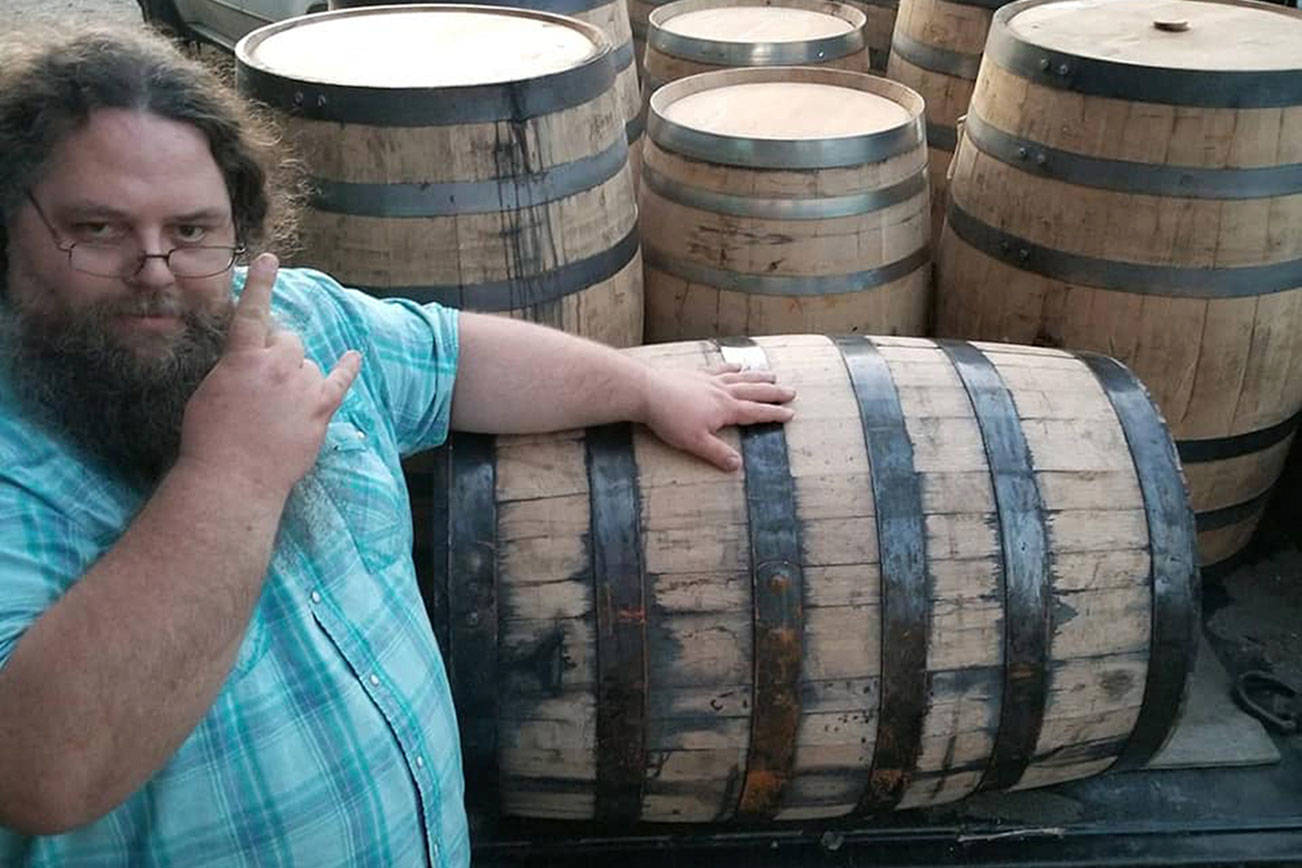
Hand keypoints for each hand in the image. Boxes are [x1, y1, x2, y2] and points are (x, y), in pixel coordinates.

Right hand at [176, 254, 361, 498]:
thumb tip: (249, 360)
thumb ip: (233, 368)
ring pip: (309, 364)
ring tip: (280, 404)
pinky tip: (353, 357)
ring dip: (299, 374)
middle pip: (289, 340)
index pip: (252, 311)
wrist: (234, 477)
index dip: (261, 283)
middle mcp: (278, 366)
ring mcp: (303, 387)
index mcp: (243, 358)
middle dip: (279, 351)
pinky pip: (339, 381)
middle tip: (265, 378)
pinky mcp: (322, 410)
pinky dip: (347, 368)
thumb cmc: (209, 438)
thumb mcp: (210, 391)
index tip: (269, 260)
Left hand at [643, 363, 794, 471]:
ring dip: (758, 377)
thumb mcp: (696, 443)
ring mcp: (710, 380)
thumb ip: (718, 453)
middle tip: (791, 392)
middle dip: (774, 394)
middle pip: (754, 392)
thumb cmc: (671, 419)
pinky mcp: (696, 374)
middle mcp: (722, 392)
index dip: (774, 414)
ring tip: (772, 376)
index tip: (790, 413)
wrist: (648, 392)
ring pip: (740, 378)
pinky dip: (731, 367)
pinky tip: (737, 365)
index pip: (756, 413)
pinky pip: (719, 369)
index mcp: (726, 409)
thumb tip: (737, 465)